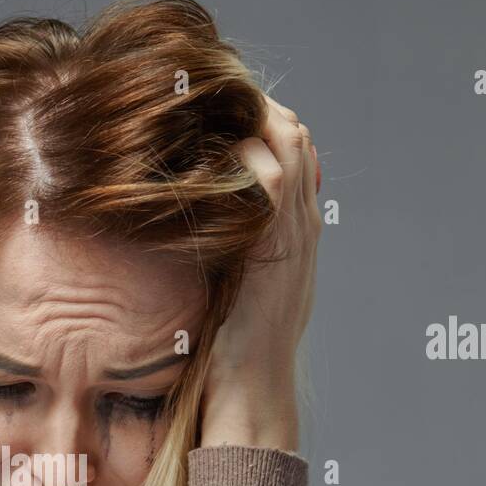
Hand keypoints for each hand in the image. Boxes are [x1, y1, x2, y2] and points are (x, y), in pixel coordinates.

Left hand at [199, 93, 321, 451]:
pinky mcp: (277, 247)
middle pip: (298, 135)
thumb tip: (184, 232)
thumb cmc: (229, 354)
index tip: (215, 110)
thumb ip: (223, 256)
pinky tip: (211, 144)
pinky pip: (276, 178)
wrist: (250, 393)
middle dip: (256, 106)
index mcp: (294, 237)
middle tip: (207, 92)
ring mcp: (295, 235)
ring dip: (254, 115)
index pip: (294, 154)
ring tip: (209, 102)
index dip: (261, 123)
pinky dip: (248, 152)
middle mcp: (302, 228)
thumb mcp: (230, 291)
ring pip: (293, 143)